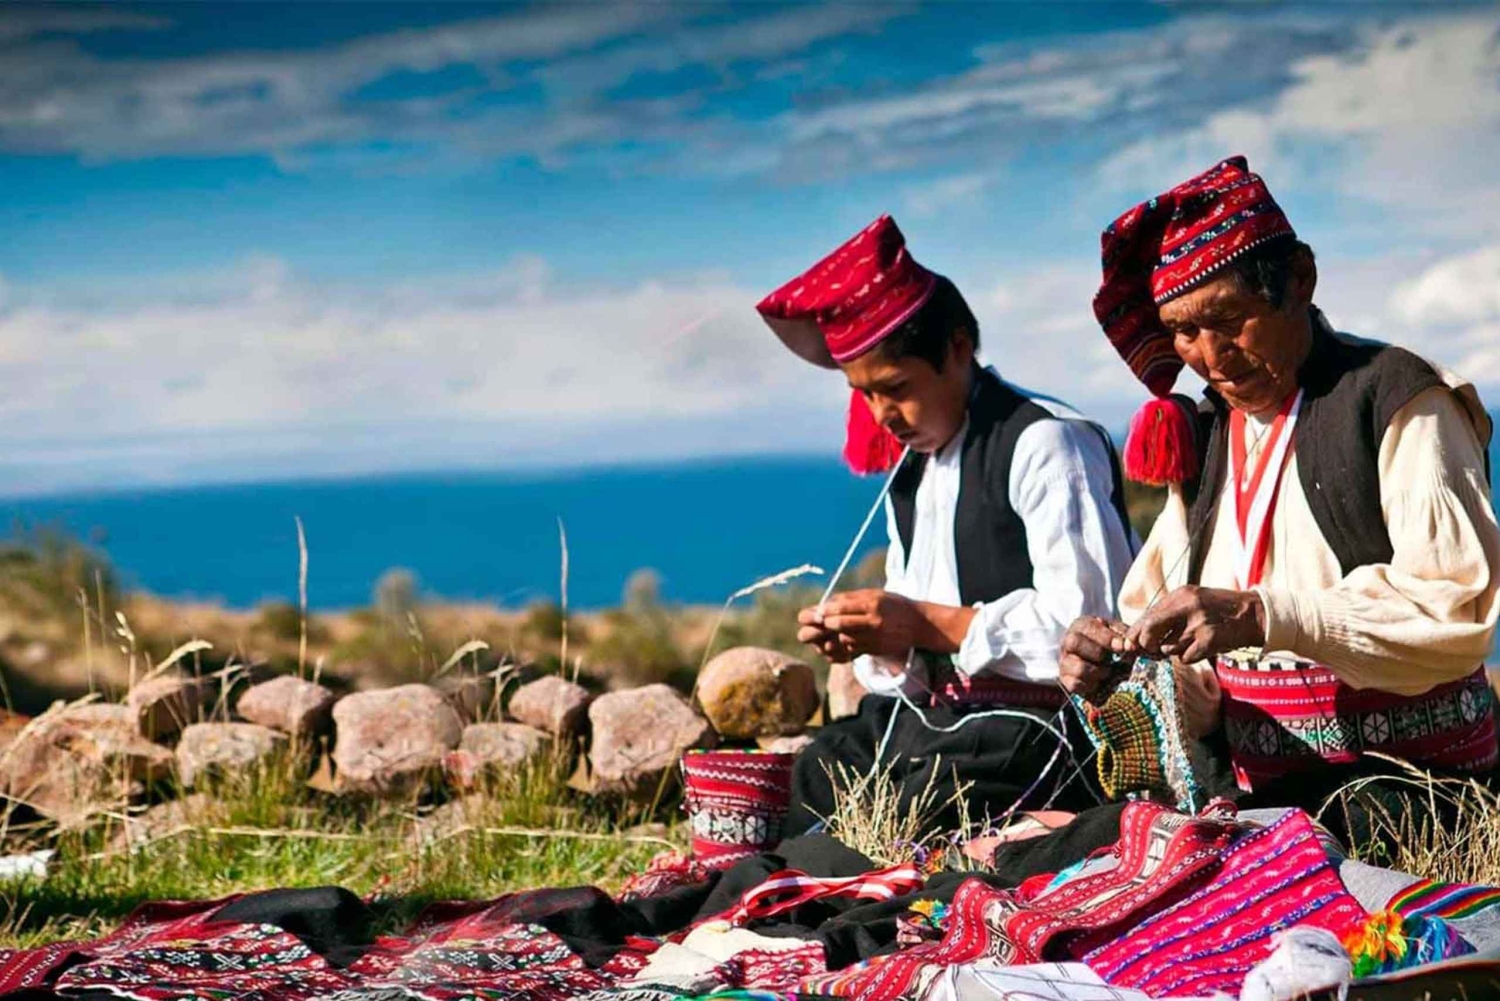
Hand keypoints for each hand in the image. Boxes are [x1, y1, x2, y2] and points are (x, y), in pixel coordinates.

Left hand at [796, 589, 927, 658]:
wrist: (919, 624)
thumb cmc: (893, 605)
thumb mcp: (874, 595)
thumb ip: (850, 600)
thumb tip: (824, 605)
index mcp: (871, 603)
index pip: (841, 607)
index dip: (822, 612)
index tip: (810, 615)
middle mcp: (872, 620)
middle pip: (838, 624)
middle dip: (819, 628)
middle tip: (809, 629)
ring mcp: (874, 637)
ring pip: (843, 640)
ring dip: (828, 640)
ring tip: (818, 638)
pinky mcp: (874, 649)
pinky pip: (850, 652)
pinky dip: (837, 650)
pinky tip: (829, 647)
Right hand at [1059, 615, 1128, 697]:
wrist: (1100, 663)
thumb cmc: (1110, 645)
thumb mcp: (1117, 633)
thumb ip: (1124, 635)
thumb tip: (1129, 645)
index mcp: (1081, 626)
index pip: (1088, 627)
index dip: (1106, 638)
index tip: (1121, 647)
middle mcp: (1068, 642)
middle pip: (1074, 642)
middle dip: (1098, 653)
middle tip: (1112, 660)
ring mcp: (1064, 661)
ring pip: (1077, 667)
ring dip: (1098, 672)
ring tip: (1108, 672)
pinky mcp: (1065, 679)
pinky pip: (1074, 684)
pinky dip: (1091, 685)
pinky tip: (1100, 682)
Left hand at [1123, 586, 1265, 663]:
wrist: (1254, 614)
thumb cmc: (1218, 610)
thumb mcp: (1192, 602)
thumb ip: (1168, 614)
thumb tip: (1138, 635)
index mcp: (1180, 595)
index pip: (1147, 616)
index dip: (1135, 633)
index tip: (1130, 643)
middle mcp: (1187, 606)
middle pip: (1150, 630)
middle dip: (1147, 644)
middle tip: (1153, 649)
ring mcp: (1199, 623)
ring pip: (1169, 648)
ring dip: (1175, 651)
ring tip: (1191, 642)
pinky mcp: (1210, 640)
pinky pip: (1185, 658)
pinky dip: (1190, 657)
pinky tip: (1202, 648)